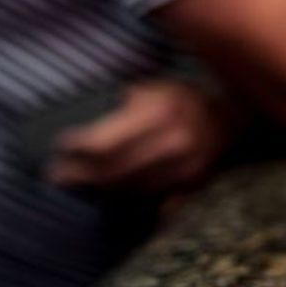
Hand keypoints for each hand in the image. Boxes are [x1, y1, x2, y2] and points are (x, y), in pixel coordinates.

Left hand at [47, 80, 236, 192]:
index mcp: (161, 112)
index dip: (75, 149)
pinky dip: (120, 197)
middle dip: (78, 175)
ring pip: (127, 189)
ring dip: (95, 190)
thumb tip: (81, 136)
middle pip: (111, 172)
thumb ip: (122, 110)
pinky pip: (147, 198)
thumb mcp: (151, 89)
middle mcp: (175, 142)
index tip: (59, 146)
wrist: (231, 116)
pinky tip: (103, 193)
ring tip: (73, 184)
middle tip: (55, 174)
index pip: (103, 143)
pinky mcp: (191, 184)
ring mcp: (186, 168)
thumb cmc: (181, 97)